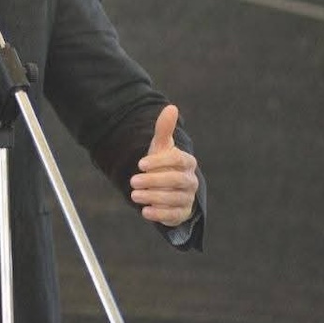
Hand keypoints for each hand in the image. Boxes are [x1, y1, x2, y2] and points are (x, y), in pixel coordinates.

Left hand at [130, 104, 198, 226]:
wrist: (166, 187)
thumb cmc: (162, 163)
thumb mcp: (161, 147)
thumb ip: (164, 129)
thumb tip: (171, 107)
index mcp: (187, 162)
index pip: (177, 160)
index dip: (159, 162)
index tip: (140, 164)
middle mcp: (191, 180)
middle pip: (176, 180)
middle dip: (154, 181)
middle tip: (132, 181)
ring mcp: (188, 198)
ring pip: (174, 199)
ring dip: (153, 197)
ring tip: (134, 196)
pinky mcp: (182, 213)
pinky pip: (174, 215)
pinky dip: (160, 214)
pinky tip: (145, 211)